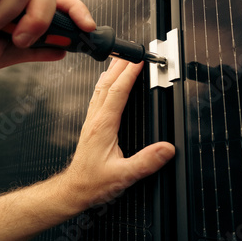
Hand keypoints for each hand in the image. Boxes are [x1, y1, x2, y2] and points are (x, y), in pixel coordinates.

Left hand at [63, 58, 175, 208]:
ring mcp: (91, 122)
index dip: (128, 74)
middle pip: (106, 84)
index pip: (117, 92)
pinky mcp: (91, 126)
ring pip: (99, 89)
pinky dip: (105, 85)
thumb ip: (146, 162)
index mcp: (103, 126)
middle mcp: (95, 120)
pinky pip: (97, 98)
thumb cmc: (93, 182)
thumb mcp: (123, 176)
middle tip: (130, 51)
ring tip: (119, 60)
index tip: (138, 61)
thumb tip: (167, 148)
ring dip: (111, 72)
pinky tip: (107, 84)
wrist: (74, 189)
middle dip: (119, 65)